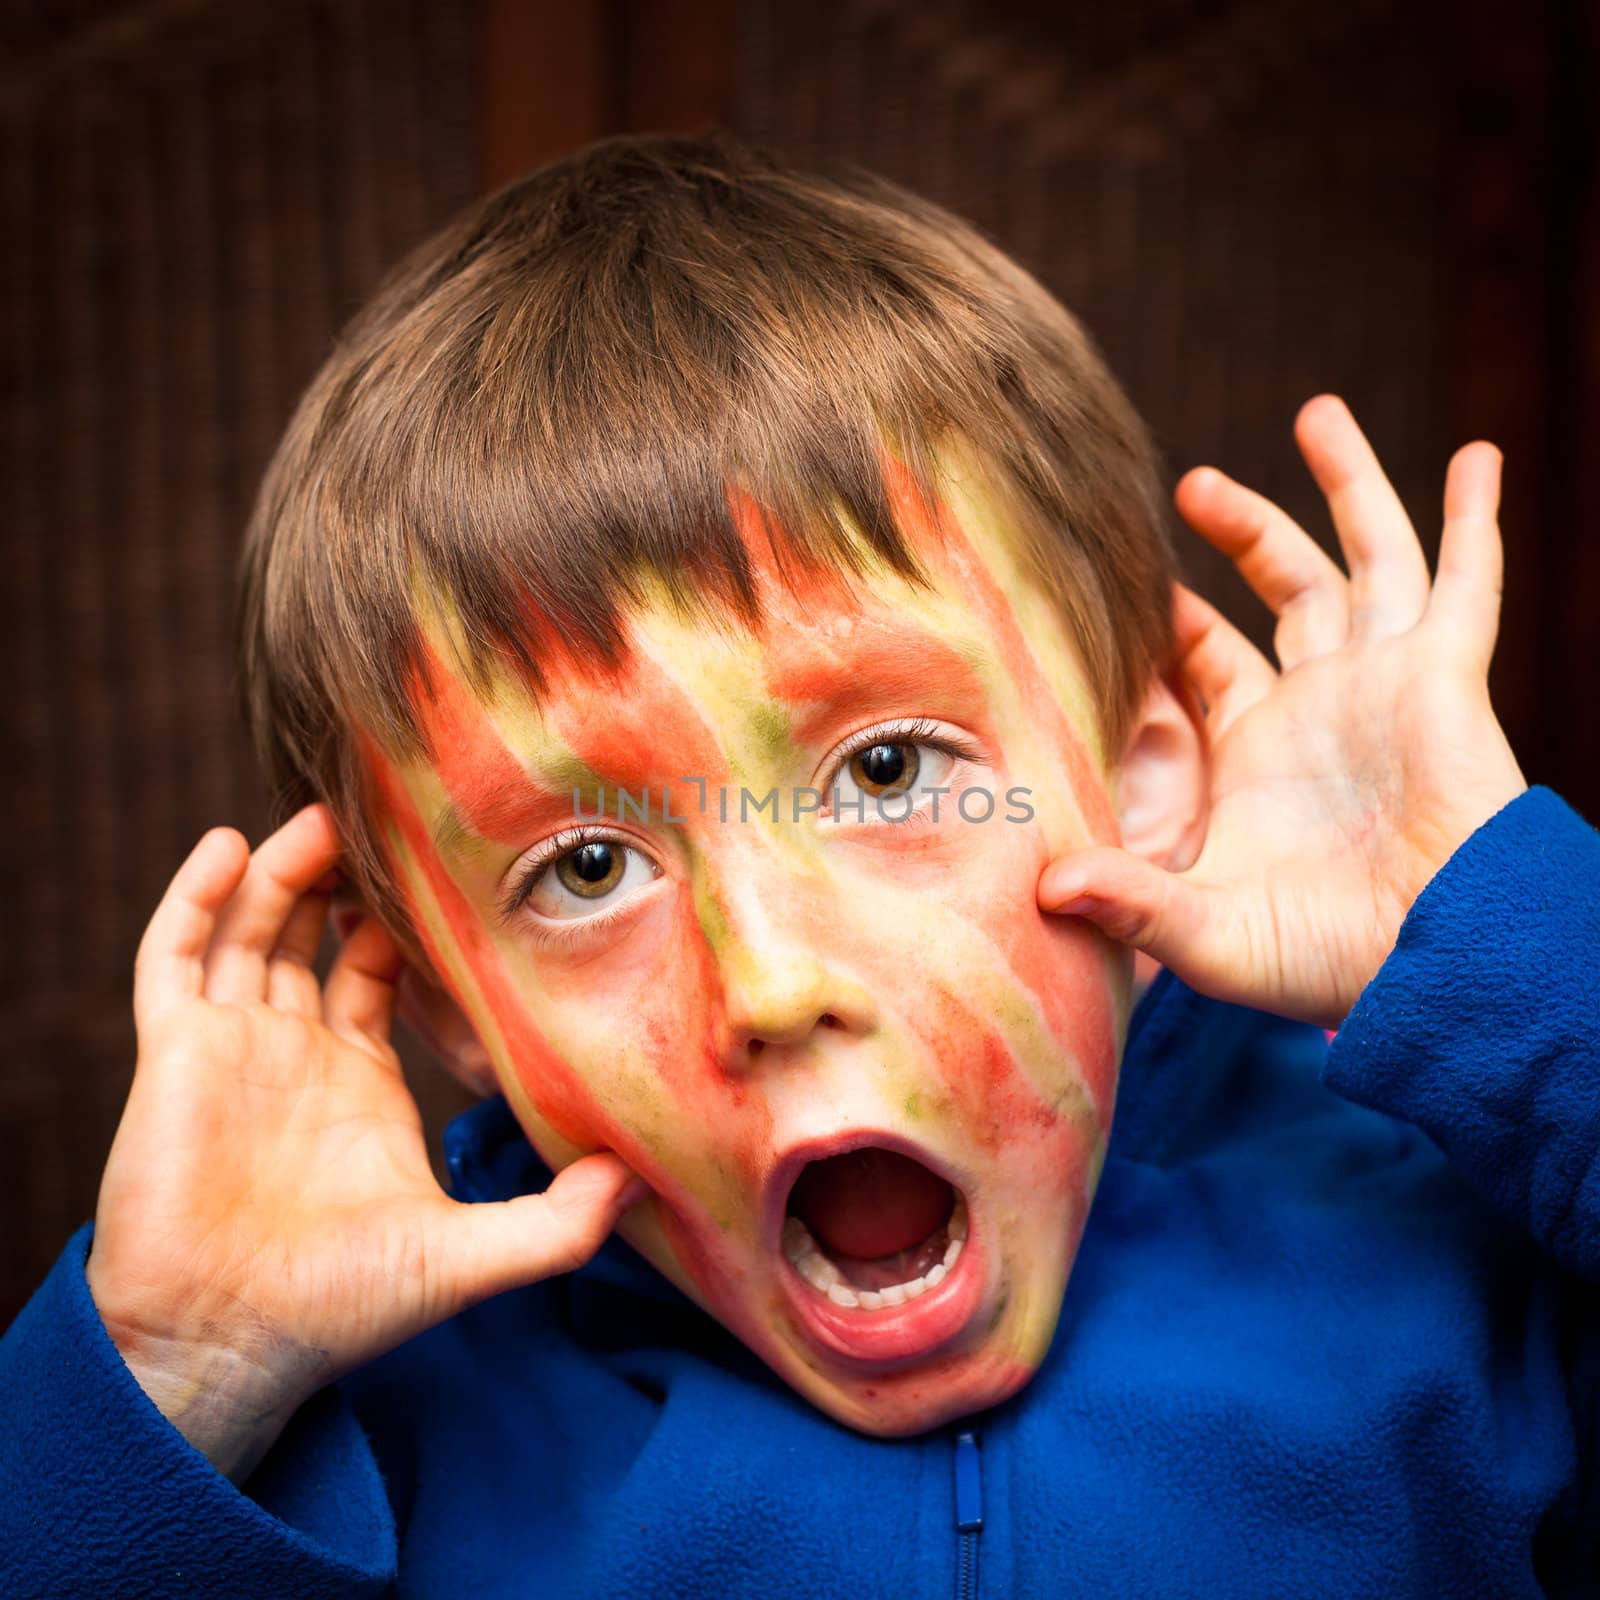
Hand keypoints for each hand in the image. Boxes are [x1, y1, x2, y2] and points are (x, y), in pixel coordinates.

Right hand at [86, 804, 641, 1481]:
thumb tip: (636, 1184)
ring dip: (282, 870)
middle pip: (314, 935)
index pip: (383, 974)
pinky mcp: (174, 1049)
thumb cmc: (341, 1308)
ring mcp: (231, 1046)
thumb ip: (554, 1223)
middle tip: (384, 815)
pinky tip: (231, 842)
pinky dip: (196, 897)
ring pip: (253, 930)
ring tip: (324, 811)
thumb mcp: (467, 1255)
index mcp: (359, 1081)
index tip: (452, 868)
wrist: (229, 1345)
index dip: (410, 924)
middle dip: (343, 878)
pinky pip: (174, 955)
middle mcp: (296, 1052)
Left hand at [1039, 395, 1527, 1030]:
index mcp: (1259, 752)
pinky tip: (1477, 456)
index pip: (1208, 660)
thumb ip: (1128, 898)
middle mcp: (1322, 704)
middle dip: (1247, 528)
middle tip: (1192, 480)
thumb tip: (1040, 890)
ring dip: (1347, 485)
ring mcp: (1386, 683)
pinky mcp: (1446, 677)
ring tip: (1316, 411)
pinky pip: (1464, 580)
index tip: (1131, 578)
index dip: (1174, 622)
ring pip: (1367, 558)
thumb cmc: (1324, 963)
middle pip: (1285, 588)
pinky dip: (1473, 519)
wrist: (1436, 969)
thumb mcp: (1206, 928)